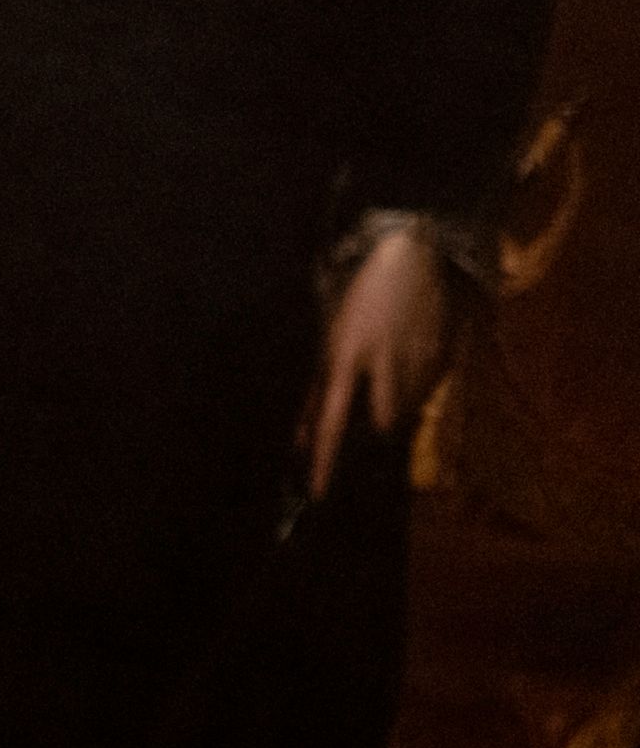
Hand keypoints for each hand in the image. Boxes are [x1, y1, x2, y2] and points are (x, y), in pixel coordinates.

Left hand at [306, 226, 451, 498]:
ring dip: (396, 411)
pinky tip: (412, 363)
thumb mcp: (328, 340)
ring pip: (406, 410)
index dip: (323, 460)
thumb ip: (317, 392)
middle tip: (368, 432)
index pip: (330, 421)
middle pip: (380, 423)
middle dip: (375, 434)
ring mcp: (416, 360)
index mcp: (342, 356)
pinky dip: (416, 390)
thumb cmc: (358, 296)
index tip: (316, 493)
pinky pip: (428, 390)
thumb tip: (303, 437)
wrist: (413, 254)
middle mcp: (380, 363)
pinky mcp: (443, 357)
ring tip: (391, 385)